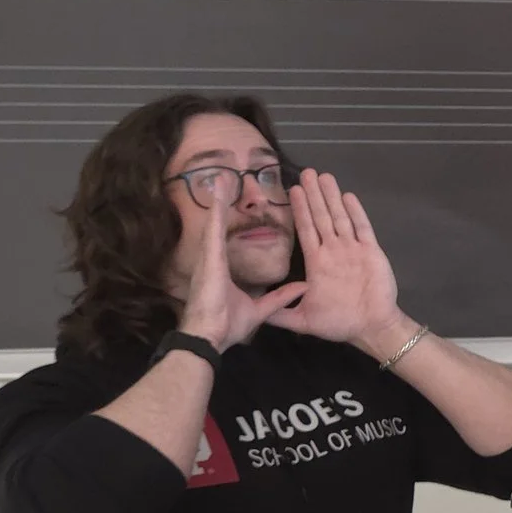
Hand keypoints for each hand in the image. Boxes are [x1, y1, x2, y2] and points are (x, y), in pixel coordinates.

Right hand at [176, 183, 305, 351]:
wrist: (209, 336)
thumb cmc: (228, 326)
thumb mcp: (262, 309)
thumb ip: (281, 297)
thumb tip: (302, 286)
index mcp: (230, 268)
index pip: (240, 238)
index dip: (245, 222)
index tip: (250, 205)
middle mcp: (218, 257)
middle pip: (227, 224)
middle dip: (230, 202)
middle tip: (231, 179)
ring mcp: (211, 254)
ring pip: (219, 219)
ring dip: (221, 198)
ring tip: (225, 176)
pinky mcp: (209, 255)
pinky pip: (214, 226)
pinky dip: (217, 206)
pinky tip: (219, 188)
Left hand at [270, 171, 407, 352]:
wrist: (371, 328)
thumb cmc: (340, 324)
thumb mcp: (303, 320)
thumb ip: (281, 314)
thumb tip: (258, 313)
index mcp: (317, 263)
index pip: (306, 230)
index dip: (299, 210)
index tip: (291, 191)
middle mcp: (333, 251)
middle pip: (321, 217)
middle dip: (313, 195)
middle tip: (306, 173)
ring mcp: (352, 250)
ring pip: (339, 217)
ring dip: (331, 197)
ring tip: (324, 176)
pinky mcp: (371, 252)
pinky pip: (362, 228)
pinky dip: (356, 212)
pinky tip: (347, 196)